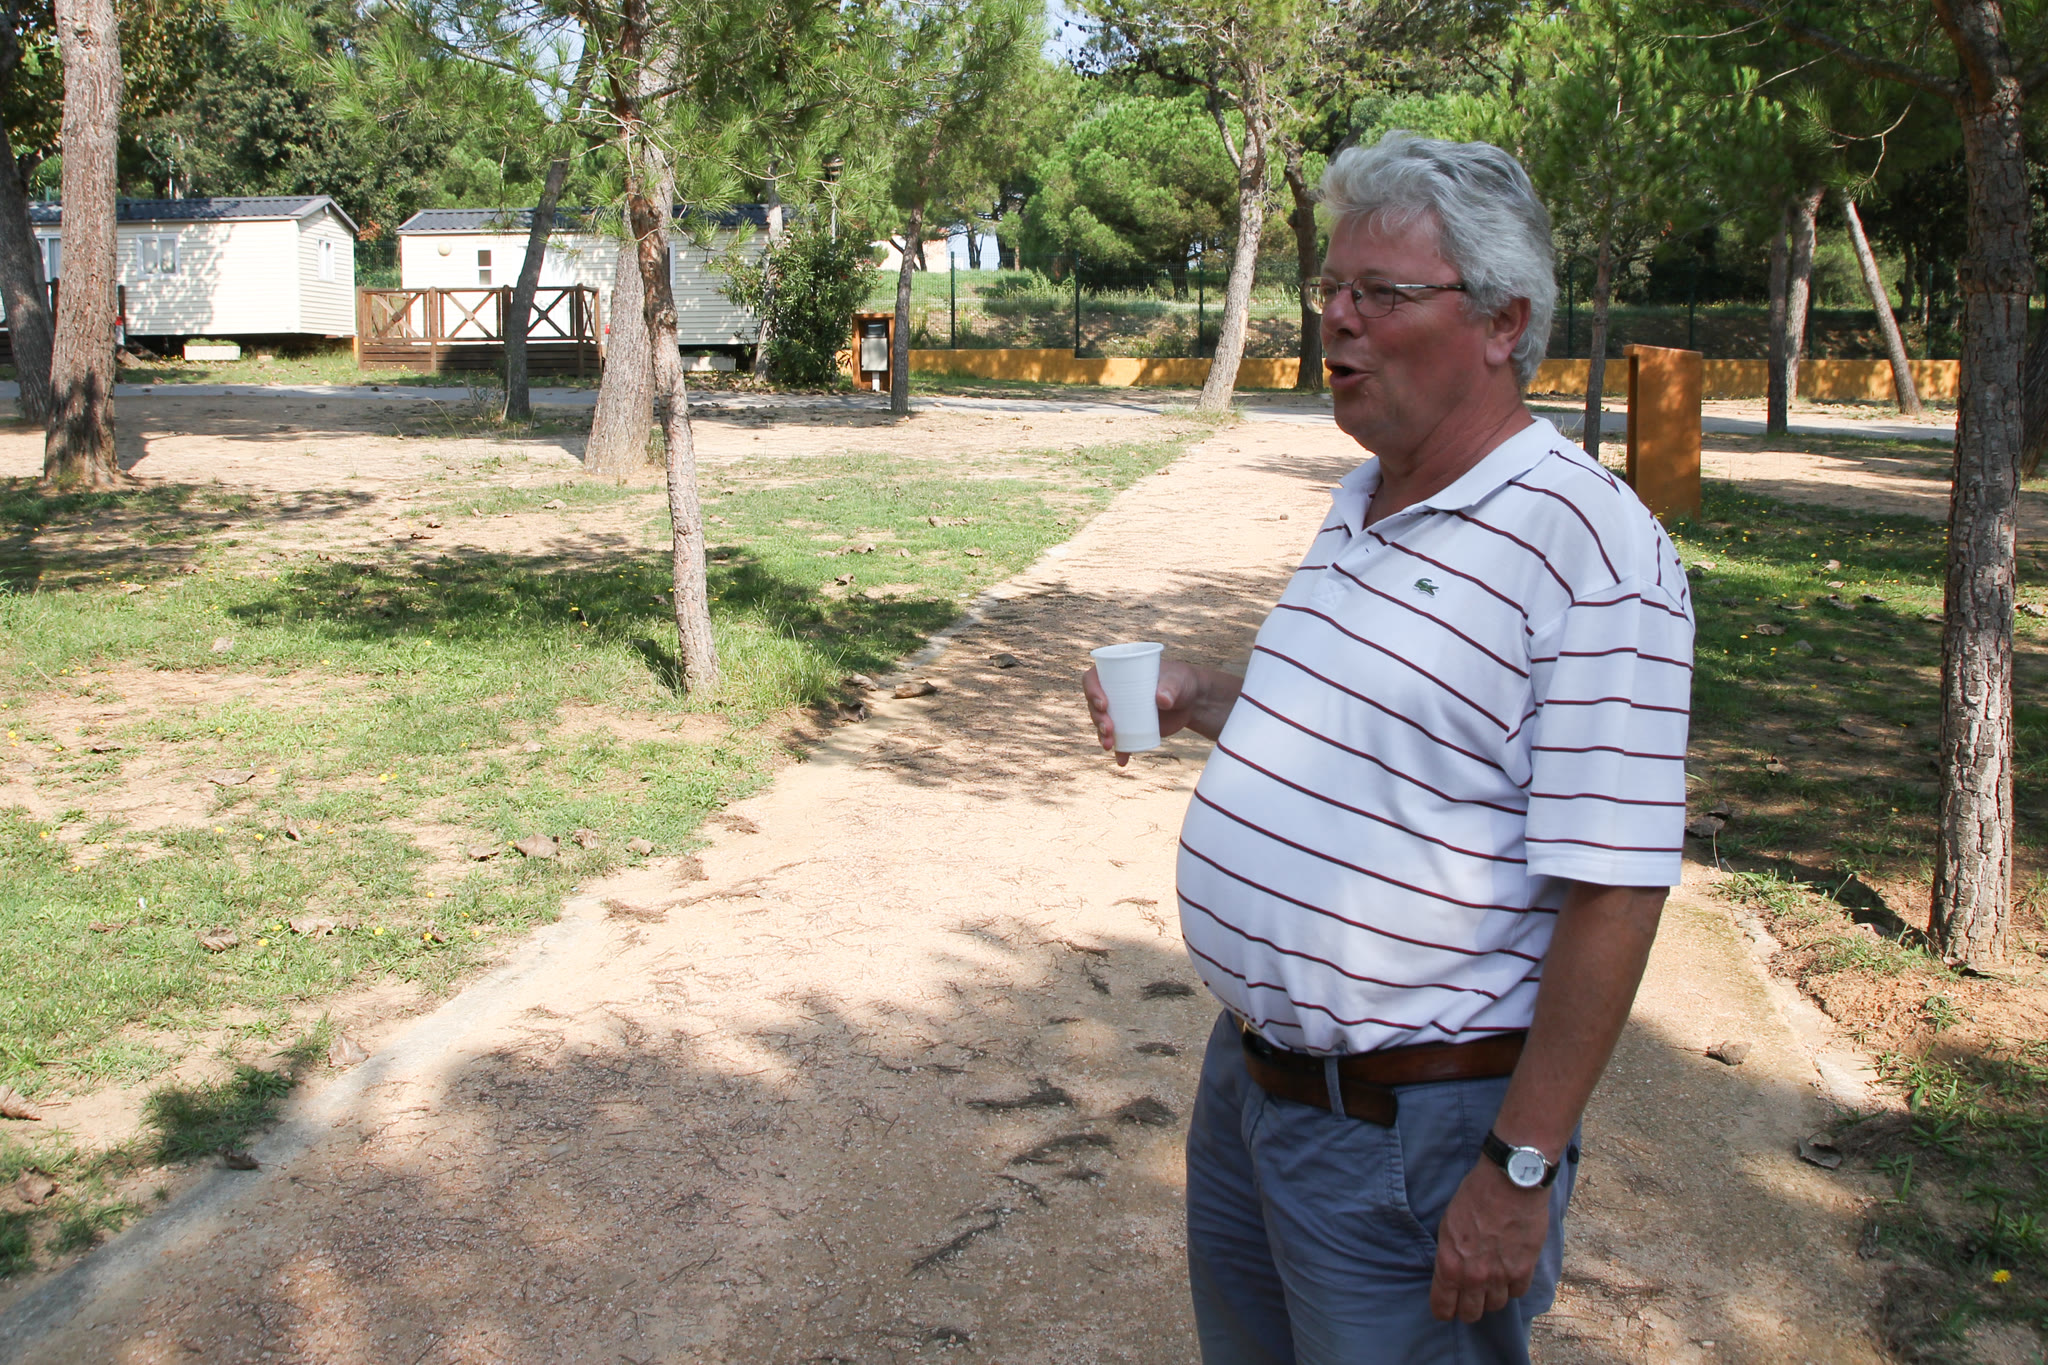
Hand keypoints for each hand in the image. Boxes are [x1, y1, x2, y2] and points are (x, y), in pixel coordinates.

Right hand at [1081, 658, 1210, 767]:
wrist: (1191, 701)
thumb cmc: (1180, 682)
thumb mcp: (1176, 681)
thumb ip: (1170, 687)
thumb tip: (1162, 700)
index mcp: (1117, 673)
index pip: (1093, 679)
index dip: (1092, 691)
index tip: (1103, 704)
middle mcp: (1113, 692)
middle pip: (1094, 705)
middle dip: (1097, 719)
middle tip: (1109, 729)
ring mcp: (1120, 712)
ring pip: (1103, 724)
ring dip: (1102, 736)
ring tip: (1110, 745)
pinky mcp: (1130, 728)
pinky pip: (1120, 741)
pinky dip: (1120, 751)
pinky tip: (1122, 760)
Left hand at [1428, 1159, 1551, 1322]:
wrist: (1509, 1182)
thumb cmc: (1474, 1196)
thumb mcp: (1448, 1225)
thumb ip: (1450, 1254)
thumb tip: (1451, 1272)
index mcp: (1450, 1265)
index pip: (1443, 1307)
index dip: (1444, 1310)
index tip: (1447, 1308)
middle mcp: (1474, 1277)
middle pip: (1471, 1314)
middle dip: (1468, 1308)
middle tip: (1470, 1297)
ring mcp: (1500, 1276)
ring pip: (1495, 1305)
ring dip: (1492, 1296)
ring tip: (1491, 1281)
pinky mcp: (1524, 1270)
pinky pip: (1517, 1293)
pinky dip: (1513, 1285)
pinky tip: (1510, 1271)